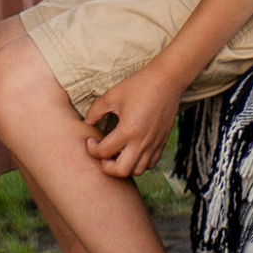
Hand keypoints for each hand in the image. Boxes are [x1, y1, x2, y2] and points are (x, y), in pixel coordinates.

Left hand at [86, 53, 182, 182]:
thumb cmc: (138, 86)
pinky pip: (149, 164)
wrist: (166, 81)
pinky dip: (138, 164)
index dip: (92, 149)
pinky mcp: (161, 144)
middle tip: (102, 154)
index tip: (90, 141)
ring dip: (124, 167)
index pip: (104, 152)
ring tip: (116, 153)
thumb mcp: (112, 95)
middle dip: (107, 167)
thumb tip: (87, 123)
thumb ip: (96, 111)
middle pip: (121, 171)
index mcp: (127, 131)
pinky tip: (131, 151)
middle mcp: (141, 143)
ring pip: (137, 171)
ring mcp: (153, 145)